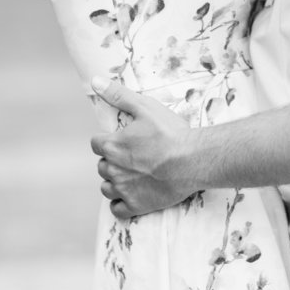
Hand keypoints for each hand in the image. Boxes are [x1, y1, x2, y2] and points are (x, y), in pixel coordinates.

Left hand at [90, 77, 196, 217]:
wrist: (193, 160)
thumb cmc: (171, 132)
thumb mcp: (145, 107)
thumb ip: (118, 95)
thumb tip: (95, 82)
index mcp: (113, 146)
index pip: (96, 144)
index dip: (107, 140)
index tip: (121, 139)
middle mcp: (113, 169)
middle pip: (102, 165)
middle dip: (112, 160)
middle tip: (132, 156)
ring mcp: (124, 190)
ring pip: (106, 187)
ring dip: (114, 181)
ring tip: (132, 174)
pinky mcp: (136, 206)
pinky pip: (116, 208)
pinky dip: (120, 202)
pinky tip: (131, 193)